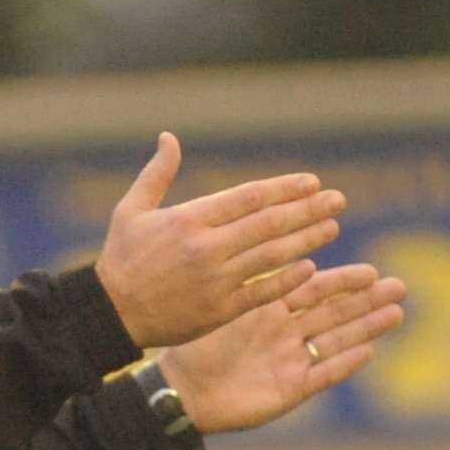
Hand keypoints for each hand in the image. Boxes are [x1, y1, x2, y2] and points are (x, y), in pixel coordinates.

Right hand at [95, 132, 345, 346]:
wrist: (111, 312)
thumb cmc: (120, 257)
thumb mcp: (130, 210)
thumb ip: (156, 173)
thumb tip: (169, 137)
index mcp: (188, 219)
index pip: (248, 197)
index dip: (284, 188)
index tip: (312, 182)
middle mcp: (206, 247)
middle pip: (269, 224)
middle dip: (308, 210)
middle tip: (338, 200)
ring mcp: (216, 280)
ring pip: (273, 256)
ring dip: (306, 240)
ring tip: (331, 228)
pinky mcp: (220, 310)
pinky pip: (264, 292)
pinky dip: (288, 279)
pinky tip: (309, 267)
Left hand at [156, 264, 406, 432]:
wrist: (180, 390)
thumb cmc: (192, 346)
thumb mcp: (221, 309)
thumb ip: (248, 285)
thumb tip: (263, 244)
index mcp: (268, 309)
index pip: (312, 289)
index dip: (341, 281)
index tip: (370, 269)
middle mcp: (286, 334)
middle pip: (334, 313)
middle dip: (366, 300)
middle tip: (398, 286)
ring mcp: (291, 361)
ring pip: (336, 341)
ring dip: (366, 328)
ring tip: (396, 312)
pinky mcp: (290, 390)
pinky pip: (321, 375)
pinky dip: (343, 364)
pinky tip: (368, 352)